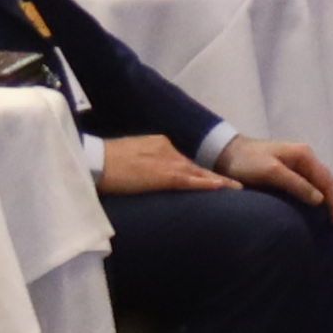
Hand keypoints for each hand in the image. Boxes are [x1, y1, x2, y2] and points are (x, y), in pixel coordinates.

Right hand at [94, 131, 228, 198]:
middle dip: (213, 176)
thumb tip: (144, 175)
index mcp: (158, 143)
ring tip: (237, 189)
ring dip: (219, 182)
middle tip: (233, 185)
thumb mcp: (127, 158)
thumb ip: (141, 163)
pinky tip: (222, 189)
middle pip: (195, 166)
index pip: (182, 160)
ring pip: (199, 173)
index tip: (211, 179)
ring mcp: (167, 161)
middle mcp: (167, 148)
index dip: (197, 171)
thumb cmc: (103, 162)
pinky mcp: (165, 175)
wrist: (95, 160)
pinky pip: (192, 181)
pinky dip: (208, 185)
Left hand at [220, 134, 332, 227]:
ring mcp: (296, 166)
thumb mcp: (270, 172)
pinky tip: (320, 213)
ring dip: (330, 204)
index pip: (327, 181)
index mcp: (303, 155)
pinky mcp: (288, 174)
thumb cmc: (246, 162)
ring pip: (320, 187)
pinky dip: (318, 201)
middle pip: (327, 184)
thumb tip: (320, 200)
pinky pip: (309, 189)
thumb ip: (295, 184)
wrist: (225, 153)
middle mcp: (304, 159)